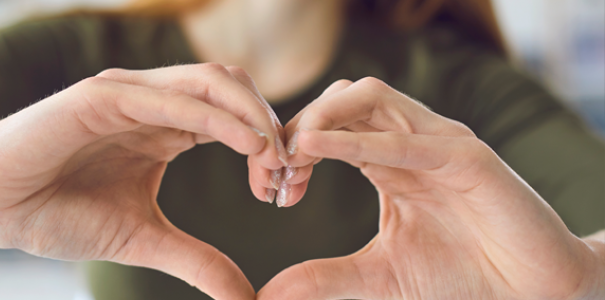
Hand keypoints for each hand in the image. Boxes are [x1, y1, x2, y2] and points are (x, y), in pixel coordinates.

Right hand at [0, 63, 288, 299]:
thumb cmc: (56, 214)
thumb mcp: (143, 240)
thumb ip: (196, 260)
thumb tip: (245, 298)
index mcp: (166, 128)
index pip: (236, 117)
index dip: (270, 146)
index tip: (281, 191)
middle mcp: (152, 103)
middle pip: (234, 89)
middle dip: (271, 127)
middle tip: (286, 176)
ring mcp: (126, 94)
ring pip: (210, 82)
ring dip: (253, 117)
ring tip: (273, 161)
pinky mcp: (97, 97)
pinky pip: (168, 97)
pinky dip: (214, 116)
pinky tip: (246, 145)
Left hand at [259, 78, 604, 299]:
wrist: (529, 294)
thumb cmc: (460, 277)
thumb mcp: (378, 277)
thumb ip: (326, 277)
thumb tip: (269, 292)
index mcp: (388, 159)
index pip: (328, 127)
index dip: (291, 147)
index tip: (266, 185)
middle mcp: (411, 141)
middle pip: (341, 101)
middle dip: (298, 127)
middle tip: (272, 171)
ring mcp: (440, 143)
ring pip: (370, 97)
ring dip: (321, 118)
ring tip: (291, 154)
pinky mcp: (469, 159)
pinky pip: (411, 139)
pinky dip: (361, 140)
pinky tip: (317, 149)